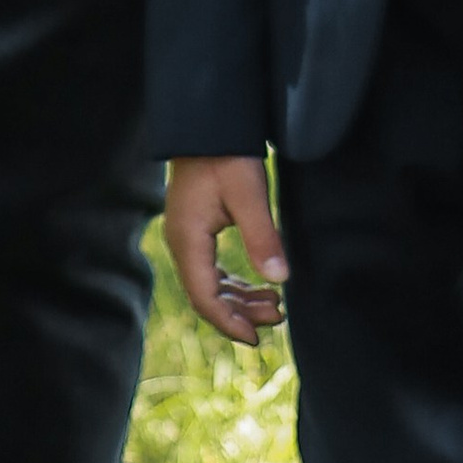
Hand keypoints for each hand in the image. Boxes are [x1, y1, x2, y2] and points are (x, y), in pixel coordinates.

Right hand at [165, 156, 287, 343]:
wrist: (208, 125)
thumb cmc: (227, 156)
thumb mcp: (250, 196)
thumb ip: (263, 238)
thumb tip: (280, 279)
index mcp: (188, 240)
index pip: (204, 297)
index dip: (230, 322)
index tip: (257, 337)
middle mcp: (182, 243)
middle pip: (206, 294)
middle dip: (241, 312)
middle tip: (278, 316)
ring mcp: (186, 236)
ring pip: (210, 283)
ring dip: (240, 298)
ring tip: (276, 304)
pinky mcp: (195, 229)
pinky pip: (211, 269)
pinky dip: (234, 282)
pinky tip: (259, 284)